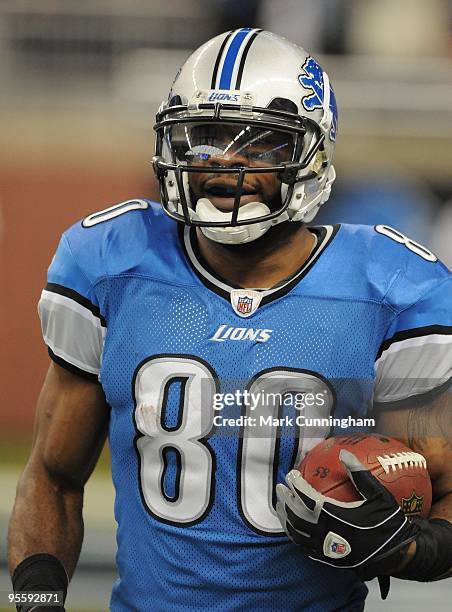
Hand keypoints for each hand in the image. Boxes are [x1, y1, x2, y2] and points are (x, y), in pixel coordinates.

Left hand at [276, 449, 418, 578]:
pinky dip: (293, 534)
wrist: (396, 555)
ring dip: (285, 517)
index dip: (296, 485)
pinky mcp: (327, 559)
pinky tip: (291, 526)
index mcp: (337, 517)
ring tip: (279, 504)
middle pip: (297, 515)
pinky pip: (303, 546)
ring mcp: (326, 548)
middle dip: (286, 500)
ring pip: (297, 532)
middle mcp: (327, 533)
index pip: (308, 498)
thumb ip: (360, 474)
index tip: (291, 474)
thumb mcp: (378, 496)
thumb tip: (344, 453)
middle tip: (279, 487)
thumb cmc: (388, 523)